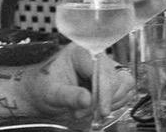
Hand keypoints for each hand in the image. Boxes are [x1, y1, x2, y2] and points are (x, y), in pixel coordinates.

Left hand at [19, 43, 134, 123]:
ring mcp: (104, 66)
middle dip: (104, 98)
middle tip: (89, 113)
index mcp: (81, 51)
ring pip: (124, 82)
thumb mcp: (51, 93)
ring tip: (92, 110)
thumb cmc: (43, 86)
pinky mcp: (109, 77)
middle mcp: (96, 55)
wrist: (41, 91)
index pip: (101, 69)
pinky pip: (124, 88)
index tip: (102, 110)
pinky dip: (116, 101)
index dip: (104, 91)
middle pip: (114, 76)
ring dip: (112, 100)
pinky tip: (101, 107)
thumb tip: (87, 100)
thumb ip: (69, 96)